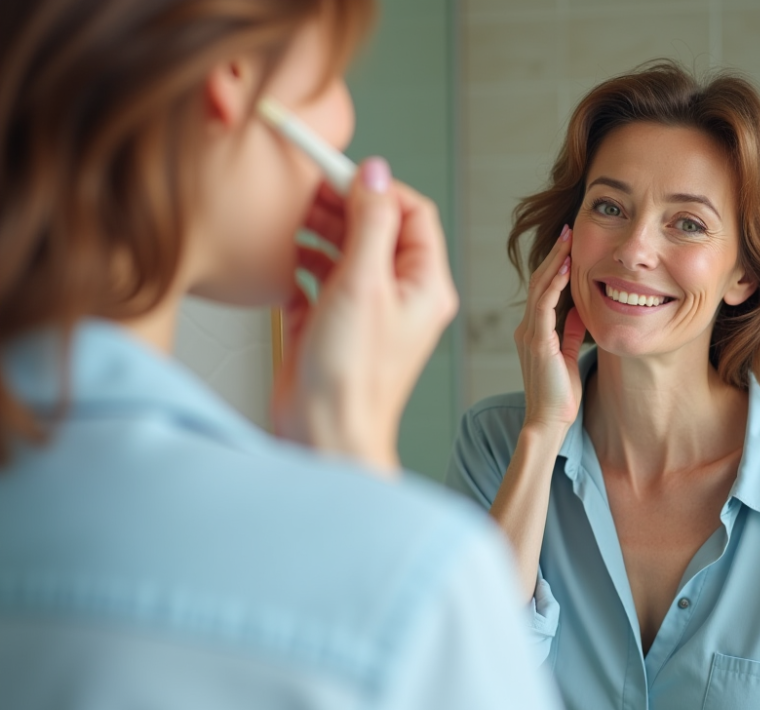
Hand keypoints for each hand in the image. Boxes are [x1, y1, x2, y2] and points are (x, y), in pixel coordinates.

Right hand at [272, 158, 457, 471]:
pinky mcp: (331, 327)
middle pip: (375, 228)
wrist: (323, 436)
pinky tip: (281, 261)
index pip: (411, 213)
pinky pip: (318, 282)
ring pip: (345, 252)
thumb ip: (371, 223)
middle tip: (302, 191)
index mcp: (424, 285)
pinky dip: (300, 266)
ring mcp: (365, 312)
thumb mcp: (363, 285)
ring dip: (317, 233)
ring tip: (288, 221)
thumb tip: (376, 173)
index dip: (375, 187)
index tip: (335, 170)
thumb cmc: (351, 377)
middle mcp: (399, 296)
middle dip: (340, 205)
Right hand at [513, 225, 587, 436]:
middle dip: (554, 254)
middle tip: (568, 229)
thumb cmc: (560, 394)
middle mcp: (527, 328)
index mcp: (533, 331)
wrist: (548, 421)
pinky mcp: (537, 341)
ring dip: (555, 261)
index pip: (543, 289)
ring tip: (568, 239)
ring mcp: (529, 333)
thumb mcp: (569, 354)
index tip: (569, 244)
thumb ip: (572, 331)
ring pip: (540, 287)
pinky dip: (556, 284)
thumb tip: (582, 308)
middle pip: (538, 281)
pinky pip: (545, 305)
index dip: (555, 265)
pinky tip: (568, 268)